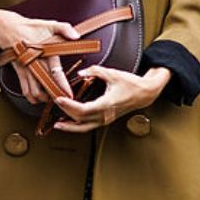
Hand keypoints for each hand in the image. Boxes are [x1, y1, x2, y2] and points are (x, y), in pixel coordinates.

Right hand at [0, 7, 75, 103]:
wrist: (7, 29)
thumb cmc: (29, 28)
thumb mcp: (49, 24)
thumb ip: (65, 29)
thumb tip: (76, 36)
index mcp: (45, 53)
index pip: (56, 73)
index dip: (63, 86)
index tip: (69, 95)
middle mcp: (35, 64)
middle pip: (46, 86)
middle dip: (55, 96)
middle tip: (63, 101)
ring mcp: (26, 70)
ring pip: (34, 92)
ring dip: (44, 98)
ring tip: (53, 99)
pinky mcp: (20, 73)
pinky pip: (25, 90)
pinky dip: (32, 97)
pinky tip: (39, 97)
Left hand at [52, 66, 171, 132]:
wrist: (145, 94)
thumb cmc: (131, 84)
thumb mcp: (113, 74)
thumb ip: (95, 71)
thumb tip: (81, 72)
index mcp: (107, 104)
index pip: (83, 110)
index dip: (69, 106)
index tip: (59, 99)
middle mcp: (105, 115)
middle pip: (80, 120)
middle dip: (65, 113)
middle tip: (54, 104)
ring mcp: (106, 119)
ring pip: (84, 128)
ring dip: (70, 126)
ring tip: (57, 124)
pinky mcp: (106, 120)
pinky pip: (89, 126)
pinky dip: (77, 125)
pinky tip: (70, 122)